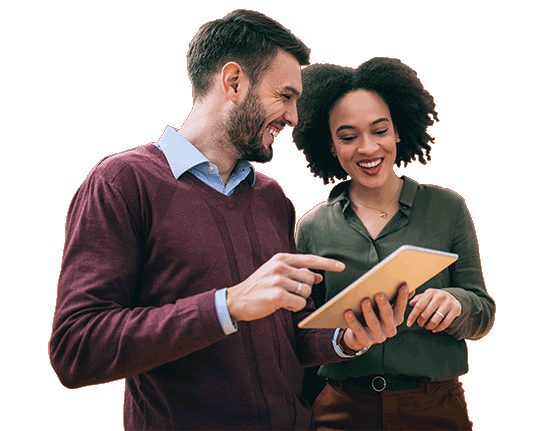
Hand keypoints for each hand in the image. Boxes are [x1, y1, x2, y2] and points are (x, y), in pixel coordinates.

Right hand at [226, 253, 344, 321]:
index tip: (342, 266)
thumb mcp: (277, 275)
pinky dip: (294, 307)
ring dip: (298, 299)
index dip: (327, 263)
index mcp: (281, 258)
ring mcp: (278, 280)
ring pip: (306, 291)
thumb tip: (318, 275)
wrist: (236, 300)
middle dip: (304, 289)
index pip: (310, 259)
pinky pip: (300, 303)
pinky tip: (282, 305)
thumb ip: (297, 273)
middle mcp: (280, 266)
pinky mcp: (277, 295)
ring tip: (283, 299)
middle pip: (310, 279)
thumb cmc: (259, 288)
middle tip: (289, 293)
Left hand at [342, 284, 411, 351]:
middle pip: (387, 315)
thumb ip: (395, 298)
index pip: (401, 307)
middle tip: (379, 294)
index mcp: (396, 319)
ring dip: (369, 311)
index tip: (404, 285)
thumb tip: (406, 285)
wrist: (359, 336)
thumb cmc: (374, 315)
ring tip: (364, 301)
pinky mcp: (365, 341)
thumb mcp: (384, 308)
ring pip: (373, 323)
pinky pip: (358, 330)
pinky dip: (353, 321)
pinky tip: (348, 312)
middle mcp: (389, 329)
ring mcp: (378, 336)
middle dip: (383, 304)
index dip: (403, 296)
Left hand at [406, 289, 460, 332]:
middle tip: (420, 324)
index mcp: (430, 292)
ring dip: (429, 326)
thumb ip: (418, 299)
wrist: (453, 298)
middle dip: (420, 322)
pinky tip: (434, 329)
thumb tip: (411, 303)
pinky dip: (438, 328)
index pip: (419, 306)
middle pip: (425, 314)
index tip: (408, 324)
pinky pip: (445, 323)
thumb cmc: (435, 298)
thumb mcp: (427, 296)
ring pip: (435, 320)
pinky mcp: (456, 309)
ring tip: (427, 327)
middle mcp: (439, 296)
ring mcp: (448, 302)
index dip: (412, 316)